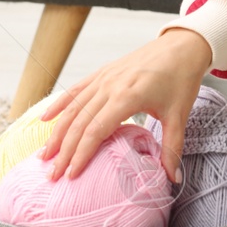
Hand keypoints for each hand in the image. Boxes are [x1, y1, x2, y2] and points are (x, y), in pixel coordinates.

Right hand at [36, 28, 213, 183]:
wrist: (182, 46)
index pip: (96, 131)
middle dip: (63, 151)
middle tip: (52, 175)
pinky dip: (59, 105)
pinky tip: (45, 120)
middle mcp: (110, 86)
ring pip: (72, 108)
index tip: (71, 175)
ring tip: (44, 155)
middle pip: (79, 123)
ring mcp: (103, 77)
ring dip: (56, 133)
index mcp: (128, 97)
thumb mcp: (179, 115)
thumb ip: (172, 148)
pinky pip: (75, 90)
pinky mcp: (102, 72)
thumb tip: (173, 179)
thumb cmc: (181, 79)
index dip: (81, 155)